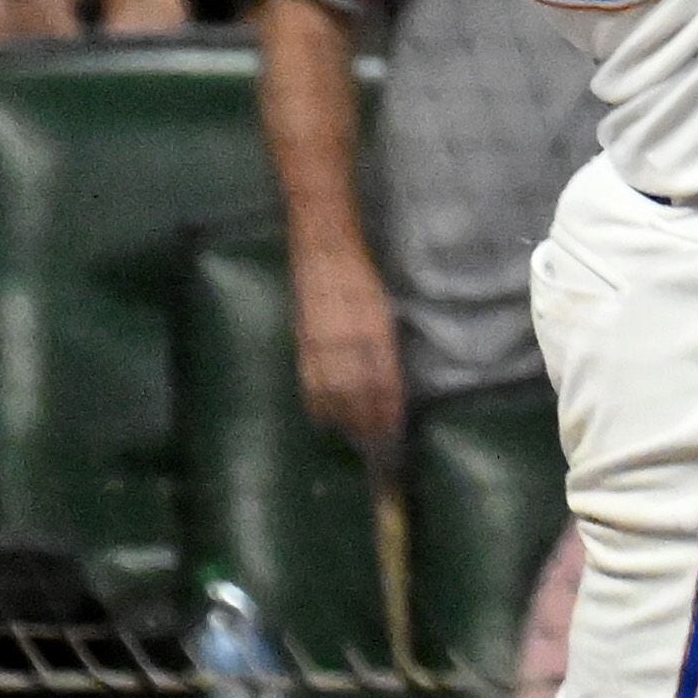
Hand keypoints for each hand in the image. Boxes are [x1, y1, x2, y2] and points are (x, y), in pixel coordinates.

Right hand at [291, 248, 405, 454]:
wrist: (323, 249)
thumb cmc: (360, 278)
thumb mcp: (381, 309)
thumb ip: (383, 347)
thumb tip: (387, 386)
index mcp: (372, 326)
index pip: (382, 377)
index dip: (387, 407)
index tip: (394, 431)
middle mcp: (347, 336)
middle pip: (357, 392)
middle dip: (367, 422)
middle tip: (378, 448)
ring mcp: (321, 341)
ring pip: (333, 391)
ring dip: (345, 419)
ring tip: (356, 440)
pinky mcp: (302, 341)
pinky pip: (310, 380)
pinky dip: (319, 404)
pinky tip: (325, 420)